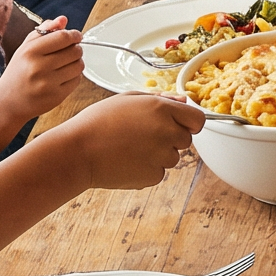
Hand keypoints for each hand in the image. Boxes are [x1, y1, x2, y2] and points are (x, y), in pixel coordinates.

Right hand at [0, 15, 84, 120]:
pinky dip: (74, 76)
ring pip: (79, 66)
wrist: (8, 102)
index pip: (63, 37)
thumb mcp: (26, 47)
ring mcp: (48, 83)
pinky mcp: (56, 97)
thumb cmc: (19, 71)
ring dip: (76, 62)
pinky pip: (77, 80)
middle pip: (74, 51)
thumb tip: (63, 19)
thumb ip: (45, 30)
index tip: (75, 36)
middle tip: (69, 51)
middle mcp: (38, 67)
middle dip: (75, 48)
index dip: (74, 35)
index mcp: (30, 51)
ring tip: (66, 63)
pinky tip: (63, 76)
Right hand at [59, 92, 203, 188]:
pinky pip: (159, 172)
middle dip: (171, 138)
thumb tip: (183, 100)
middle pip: (186, 139)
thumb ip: (160, 99)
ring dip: (159, 154)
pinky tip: (126, 161)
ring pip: (173, 158)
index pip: (198, 119)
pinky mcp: (153, 176)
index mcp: (162, 109)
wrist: (77, 151)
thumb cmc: (98, 122)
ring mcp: (161, 156)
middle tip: (143, 136)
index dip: (190, 123)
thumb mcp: (127, 100)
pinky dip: (147, 169)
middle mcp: (166, 132)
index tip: (179, 125)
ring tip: (129, 148)